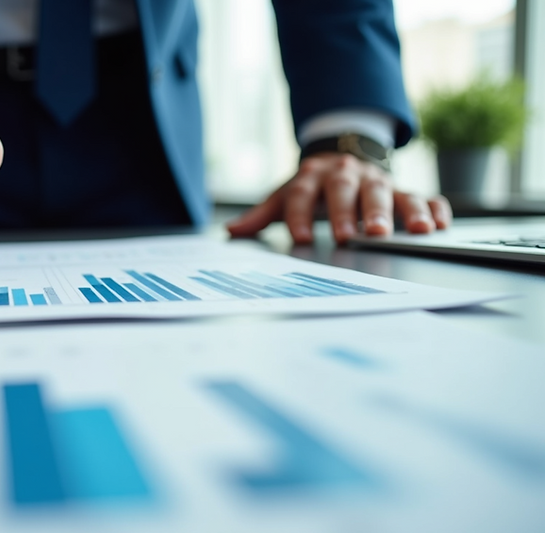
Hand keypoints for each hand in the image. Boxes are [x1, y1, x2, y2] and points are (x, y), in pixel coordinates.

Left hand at [226, 153, 451, 243]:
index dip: (301, 216)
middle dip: (355, 212)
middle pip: (349, 190)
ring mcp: (377, 180)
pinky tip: (438, 226)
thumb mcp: (284, 195)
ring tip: (413, 231)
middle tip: (360, 235)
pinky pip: (424, 196)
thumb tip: (231, 233)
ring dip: (401, 212)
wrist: (341, 156)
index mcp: (312, 176)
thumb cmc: (311, 186)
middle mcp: (346, 175)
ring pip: (391, 192)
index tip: (302, 239)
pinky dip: (434, 210)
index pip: (302, 194)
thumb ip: (262, 215)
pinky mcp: (403, 189)